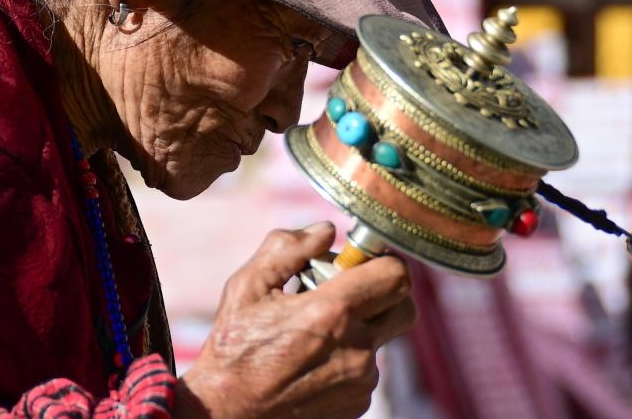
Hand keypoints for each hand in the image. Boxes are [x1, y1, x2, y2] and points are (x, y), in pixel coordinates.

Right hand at [175, 222, 415, 418]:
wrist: (228, 412)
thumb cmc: (235, 346)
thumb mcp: (249, 286)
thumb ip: (288, 247)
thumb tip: (325, 230)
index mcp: (331, 314)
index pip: (396, 276)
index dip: (383, 261)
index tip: (359, 261)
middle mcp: (355, 349)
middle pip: (404, 307)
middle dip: (383, 292)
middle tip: (347, 290)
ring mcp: (360, 381)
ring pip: (382, 337)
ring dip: (360, 325)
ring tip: (316, 329)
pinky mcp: (358, 403)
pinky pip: (368, 367)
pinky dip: (349, 355)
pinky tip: (314, 357)